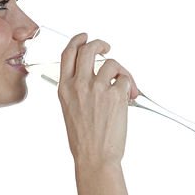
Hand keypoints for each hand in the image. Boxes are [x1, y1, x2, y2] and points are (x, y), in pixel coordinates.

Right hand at [56, 33, 139, 165]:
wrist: (95, 157)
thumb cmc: (84, 141)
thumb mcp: (70, 111)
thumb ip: (76, 91)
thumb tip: (92, 78)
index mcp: (64, 88)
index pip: (68, 54)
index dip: (77, 41)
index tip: (84, 37)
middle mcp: (79, 85)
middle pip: (89, 49)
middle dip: (100, 44)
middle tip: (107, 49)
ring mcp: (98, 88)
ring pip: (112, 63)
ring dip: (121, 71)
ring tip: (123, 86)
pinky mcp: (116, 95)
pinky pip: (126, 80)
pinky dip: (130, 87)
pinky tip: (128, 99)